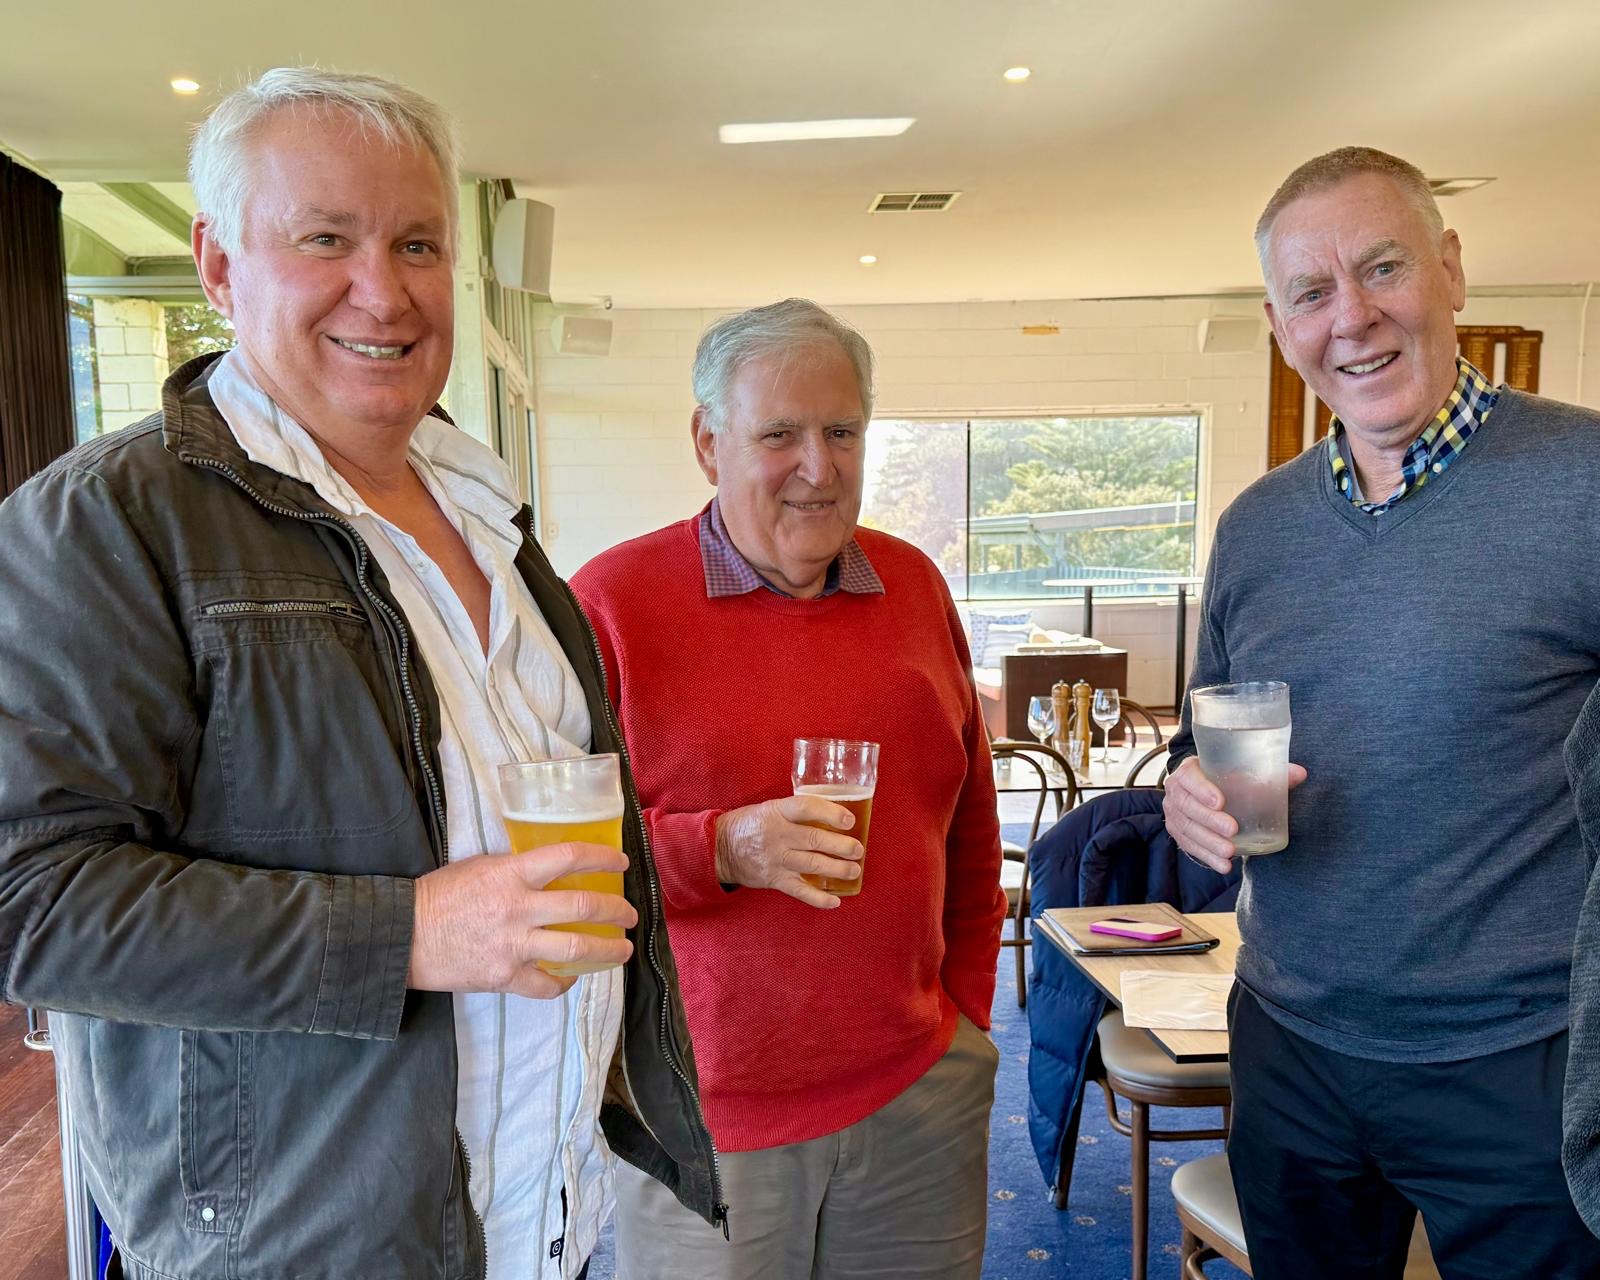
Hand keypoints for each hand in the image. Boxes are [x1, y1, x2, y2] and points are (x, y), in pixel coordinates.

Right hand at [407, 843, 637, 997]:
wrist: (402, 935)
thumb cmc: (438, 896)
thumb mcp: (479, 867)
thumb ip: (515, 870)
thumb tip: (549, 872)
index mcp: (511, 873)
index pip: (569, 858)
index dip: (601, 859)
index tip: (620, 865)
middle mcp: (518, 908)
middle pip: (583, 908)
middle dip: (616, 912)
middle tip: (629, 915)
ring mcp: (513, 945)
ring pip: (575, 949)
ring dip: (607, 951)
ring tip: (622, 950)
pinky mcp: (503, 977)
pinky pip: (546, 985)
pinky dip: (563, 983)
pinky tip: (571, 978)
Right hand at [714, 795, 863, 908]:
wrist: (720, 848)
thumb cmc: (751, 824)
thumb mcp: (770, 808)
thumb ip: (796, 812)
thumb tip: (833, 813)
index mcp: (777, 812)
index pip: (806, 808)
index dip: (830, 813)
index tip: (849, 820)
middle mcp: (778, 835)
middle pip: (814, 839)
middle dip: (840, 846)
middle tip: (858, 849)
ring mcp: (776, 859)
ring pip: (811, 864)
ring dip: (836, 868)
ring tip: (854, 870)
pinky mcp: (774, 880)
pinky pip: (799, 891)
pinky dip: (818, 899)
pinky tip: (835, 901)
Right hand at [1163, 757, 1307, 873]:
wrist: (1206, 790)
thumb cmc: (1226, 779)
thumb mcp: (1243, 772)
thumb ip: (1271, 774)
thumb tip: (1300, 773)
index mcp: (1189, 769)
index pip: (1189, 777)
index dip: (1202, 789)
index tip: (1221, 802)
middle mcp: (1176, 791)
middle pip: (1187, 806)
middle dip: (1209, 820)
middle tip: (1232, 830)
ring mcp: (1174, 813)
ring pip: (1187, 829)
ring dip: (1208, 842)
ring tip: (1230, 852)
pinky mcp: (1178, 832)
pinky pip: (1188, 846)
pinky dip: (1207, 857)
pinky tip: (1224, 865)